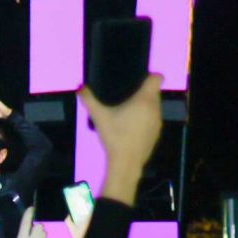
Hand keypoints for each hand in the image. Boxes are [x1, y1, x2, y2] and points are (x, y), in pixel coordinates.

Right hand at [80, 73, 163, 206]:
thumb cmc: (114, 136)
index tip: (138, 80)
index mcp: (144, 99)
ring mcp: (158, 120)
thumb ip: (89, 100)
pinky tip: (131, 127)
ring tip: (127, 112)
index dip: (149, 76)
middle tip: (126, 97)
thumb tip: (80, 87)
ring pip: (154, 105)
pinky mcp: (157, 131)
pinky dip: (145, 118)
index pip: (157, 78)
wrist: (126, 161)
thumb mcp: (99, 116)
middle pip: (154, 92)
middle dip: (143, 92)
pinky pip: (153, 118)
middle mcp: (155, 107)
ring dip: (144, 105)